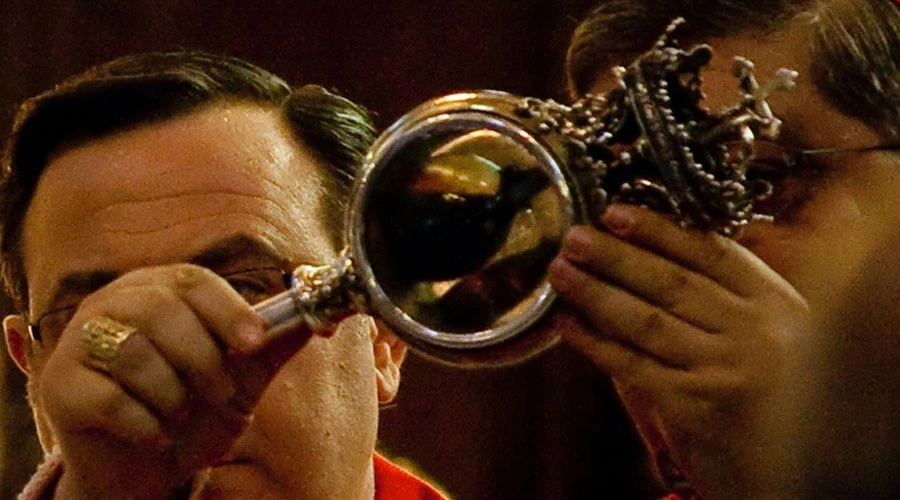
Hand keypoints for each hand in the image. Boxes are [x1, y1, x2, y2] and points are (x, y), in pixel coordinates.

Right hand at [37, 264, 306, 499]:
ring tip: (184, 415)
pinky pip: (108, 399)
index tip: (254, 342)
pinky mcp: (59, 386)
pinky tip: (157, 435)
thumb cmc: (197, 410)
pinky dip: (146, 425)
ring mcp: (80, 342)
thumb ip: (277, 343)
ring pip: (135, 354)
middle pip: (163, 311)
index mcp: (160, 288)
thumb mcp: (244, 376)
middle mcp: (114, 302)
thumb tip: (327, 315)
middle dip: (204, 361)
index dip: (228, 309)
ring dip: (176, 397)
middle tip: (221, 395)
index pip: (193, 281)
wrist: (150, 466)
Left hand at [546, 204, 809, 498]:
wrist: (787, 457)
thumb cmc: (766, 384)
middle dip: (616, 256)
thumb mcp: (767, 327)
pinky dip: (595, 342)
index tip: (615, 212)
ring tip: (560, 271)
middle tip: (573, 237)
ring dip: (596, 293)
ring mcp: (724, 370)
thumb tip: (647, 244)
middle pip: (673, 282)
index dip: (659, 230)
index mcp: (776, 302)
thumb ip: (726, 290)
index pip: (712, 253)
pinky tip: (567, 323)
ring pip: (647, 321)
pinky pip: (633, 365)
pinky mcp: (694, 406)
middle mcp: (754, 332)